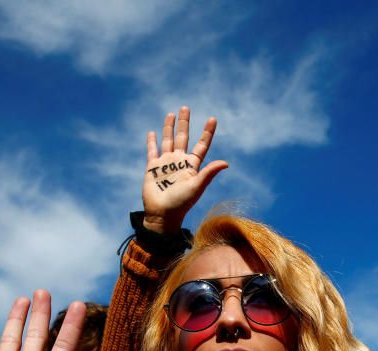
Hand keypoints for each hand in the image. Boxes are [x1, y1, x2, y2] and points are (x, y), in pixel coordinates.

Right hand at [142, 106, 228, 233]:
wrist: (162, 214)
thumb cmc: (182, 203)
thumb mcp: (197, 187)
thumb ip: (209, 173)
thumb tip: (226, 163)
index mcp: (192, 166)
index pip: (201, 145)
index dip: (207, 132)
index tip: (212, 118)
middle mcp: (179, 162)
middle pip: (183, 137)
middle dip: (185, 123)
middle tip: (186, 107)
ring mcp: (166, 164)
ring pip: (168, 140)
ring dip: (169, 128)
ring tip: (171, 114)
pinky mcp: (152, 168)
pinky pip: (152, 151)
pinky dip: (151, 141)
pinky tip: (152, 132)